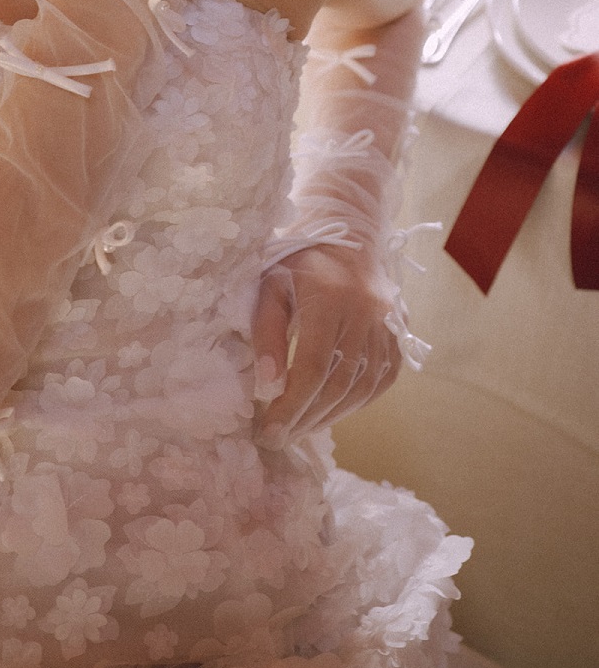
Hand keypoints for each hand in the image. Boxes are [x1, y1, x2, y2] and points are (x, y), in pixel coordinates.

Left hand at [252, 245, 400, 446]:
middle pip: (338, 382)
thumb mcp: (270, 285)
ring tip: (301, 427)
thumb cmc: (298, 259)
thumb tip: (267, 386)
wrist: (348, 231)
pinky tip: (333, 410)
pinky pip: (383, 377)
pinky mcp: (400, 331)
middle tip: (279, 437)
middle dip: (306, 417)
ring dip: (330, 415)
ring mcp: (388, 323)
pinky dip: (358, 401)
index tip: (268, 430)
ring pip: (363, 385)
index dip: (290, 405)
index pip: (312, 366)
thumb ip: (267, 332)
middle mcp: (365, 312)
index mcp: (329, 297)